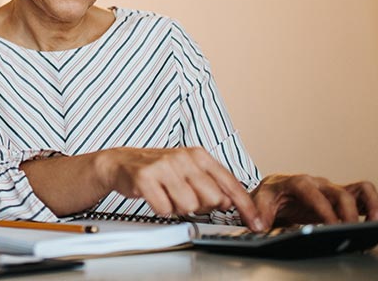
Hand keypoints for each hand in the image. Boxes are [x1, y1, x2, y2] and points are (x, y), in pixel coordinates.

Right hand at [98, 147, 263, 229]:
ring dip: (178, 207)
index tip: (255, 222)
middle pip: (212, 199)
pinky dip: (161, 209)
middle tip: (185, 197)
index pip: (230, 183)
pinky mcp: (145, 177)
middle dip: (201, 206)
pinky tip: (155, 196)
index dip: (245, 206)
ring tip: (168, 195)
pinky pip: (164, 209)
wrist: (122, 162)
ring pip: (189, 206)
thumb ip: (212, 184)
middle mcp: (183, 158)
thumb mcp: (189, 170)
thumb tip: (230, 202)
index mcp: (199, 155)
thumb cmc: (159, 169)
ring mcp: (164, 166)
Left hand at [251, 174, 377, 226]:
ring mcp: (331, 189)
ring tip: (376, 222)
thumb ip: (260, 212)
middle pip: (339, 193)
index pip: (311, 192)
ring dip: (369, 204)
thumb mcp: (259, 201)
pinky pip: (362, 195)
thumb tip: (260, 225)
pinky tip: (376, 220)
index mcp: (297, 182)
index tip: (331, 224)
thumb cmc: (269, 195)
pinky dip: (373, 204)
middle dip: (347, 213)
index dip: (323, 208)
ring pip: (357, 190)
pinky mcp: (341, 197)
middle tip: (350, 231)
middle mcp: (318, 183)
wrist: (275, 191)